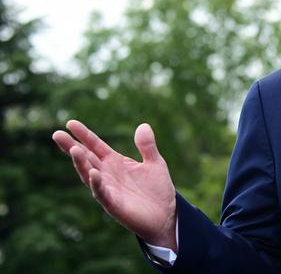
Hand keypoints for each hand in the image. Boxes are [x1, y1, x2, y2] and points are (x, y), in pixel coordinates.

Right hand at [52, 120, 177, 249]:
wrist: (166, 216)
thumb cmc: (157, 190)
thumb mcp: (155, 163)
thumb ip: (147, 146)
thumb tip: (143, 125)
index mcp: (116, 162)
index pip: (96, 146)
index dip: (84, 135)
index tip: (70, 122)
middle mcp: (107, 174)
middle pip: (86, 158)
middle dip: (72, 147)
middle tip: (57, 134)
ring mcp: (108, 189)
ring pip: (89, 174)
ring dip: (81, 163)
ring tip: (74, 149)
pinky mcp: (113, 204)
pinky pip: (102, 193)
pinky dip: (97, 184)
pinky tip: (93, 173)